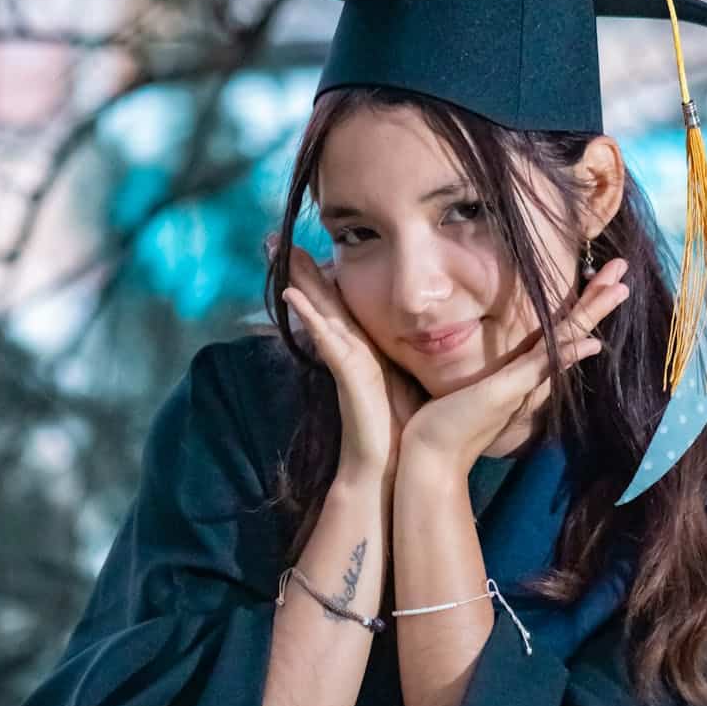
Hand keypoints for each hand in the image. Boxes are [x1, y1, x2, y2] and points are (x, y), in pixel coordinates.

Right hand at [276, 241, 426, 482]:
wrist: (393, 468)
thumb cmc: (408, 428)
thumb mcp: (412, 380)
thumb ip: (412, 356)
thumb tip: (432, 333)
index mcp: (366, 350)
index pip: (340, 305)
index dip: (322, 276)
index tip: (307, 248)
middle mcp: (351, 352)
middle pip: (322, 302)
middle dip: (300, 270)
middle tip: (274, 237)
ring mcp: (346, 364)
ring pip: (320, 315)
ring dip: (299, 284)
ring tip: (280, 254)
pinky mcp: (347, 378)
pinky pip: (327, 342)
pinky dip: (311, 318)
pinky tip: (294, 296)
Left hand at [399, 258, 629, 476]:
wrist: (433, 455)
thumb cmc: (444, 419)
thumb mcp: (471, 384)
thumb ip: (489, 368)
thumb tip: (490, 349)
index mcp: (524, 372)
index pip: (561, 331)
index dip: (582, 304)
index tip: (602, 277)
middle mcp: (532, 377)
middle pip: (574, 331)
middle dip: (598, 300)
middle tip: (623, 268)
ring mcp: (523, 384)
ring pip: (566, 341)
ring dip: (592, 313)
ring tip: (619, 287)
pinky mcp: (507, 391)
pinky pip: (542, 366)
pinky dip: (568, 354)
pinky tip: (592, 341)